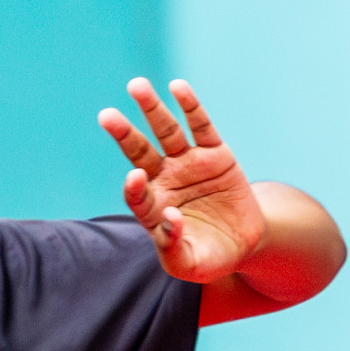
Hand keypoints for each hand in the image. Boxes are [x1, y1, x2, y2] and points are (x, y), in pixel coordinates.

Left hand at [98, 78, 265, 283]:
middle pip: (140, 153)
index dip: (133, 187)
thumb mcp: (188, 264)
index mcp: (151, 208)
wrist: (244, 246)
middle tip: (106, 115)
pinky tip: (177, 87)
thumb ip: (172, 246)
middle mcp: (164, 180)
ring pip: (166, 132)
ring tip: (137, 86)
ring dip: (152, 109)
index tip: (134, 177)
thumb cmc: (208, 258)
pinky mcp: (216, 154)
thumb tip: (168, 217)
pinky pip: (201, 127)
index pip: (136, 193)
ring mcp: (188, 164)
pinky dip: (190, 107)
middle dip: (124, 134)